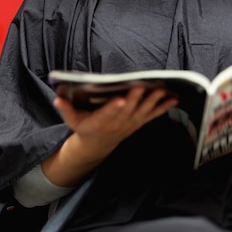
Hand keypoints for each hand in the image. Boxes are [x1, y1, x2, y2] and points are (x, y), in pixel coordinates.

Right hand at [43, 86, 177, 186]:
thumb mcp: (72, 120)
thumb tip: (57, 98)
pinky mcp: (139, 122)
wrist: (98, 144)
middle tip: (143, 86)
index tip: (119, 99)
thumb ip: (66, 109)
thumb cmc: (85, 127)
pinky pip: (153, 115)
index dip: (113, 107)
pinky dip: (163, 107)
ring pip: (143, 112)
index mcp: (100, 121)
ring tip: (163, 90)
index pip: (107, 114)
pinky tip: (174, 98)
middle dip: (136, 98)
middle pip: (128, 110)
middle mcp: (117, 123)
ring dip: (154, 102)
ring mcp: (130, 123)